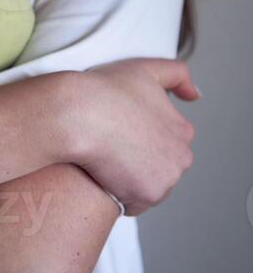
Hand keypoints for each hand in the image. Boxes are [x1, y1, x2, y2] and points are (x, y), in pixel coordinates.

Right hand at [61, 58, 199, 215]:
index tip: (121, 129)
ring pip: (147, 185)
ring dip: (130, 179)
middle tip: (111, 145)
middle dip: (140, 160)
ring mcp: (165, 180)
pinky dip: (119, 194)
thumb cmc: (105, 92)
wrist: (77, 115)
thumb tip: (195, 95)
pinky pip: (133, 203)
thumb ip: (177, 75)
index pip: (165, 142)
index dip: (141, 136)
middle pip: (159, 166)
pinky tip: (103, 175)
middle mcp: (181, 158)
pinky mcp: (145, 197)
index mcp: (182, 131)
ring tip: (105, 160)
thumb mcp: (146, 69)